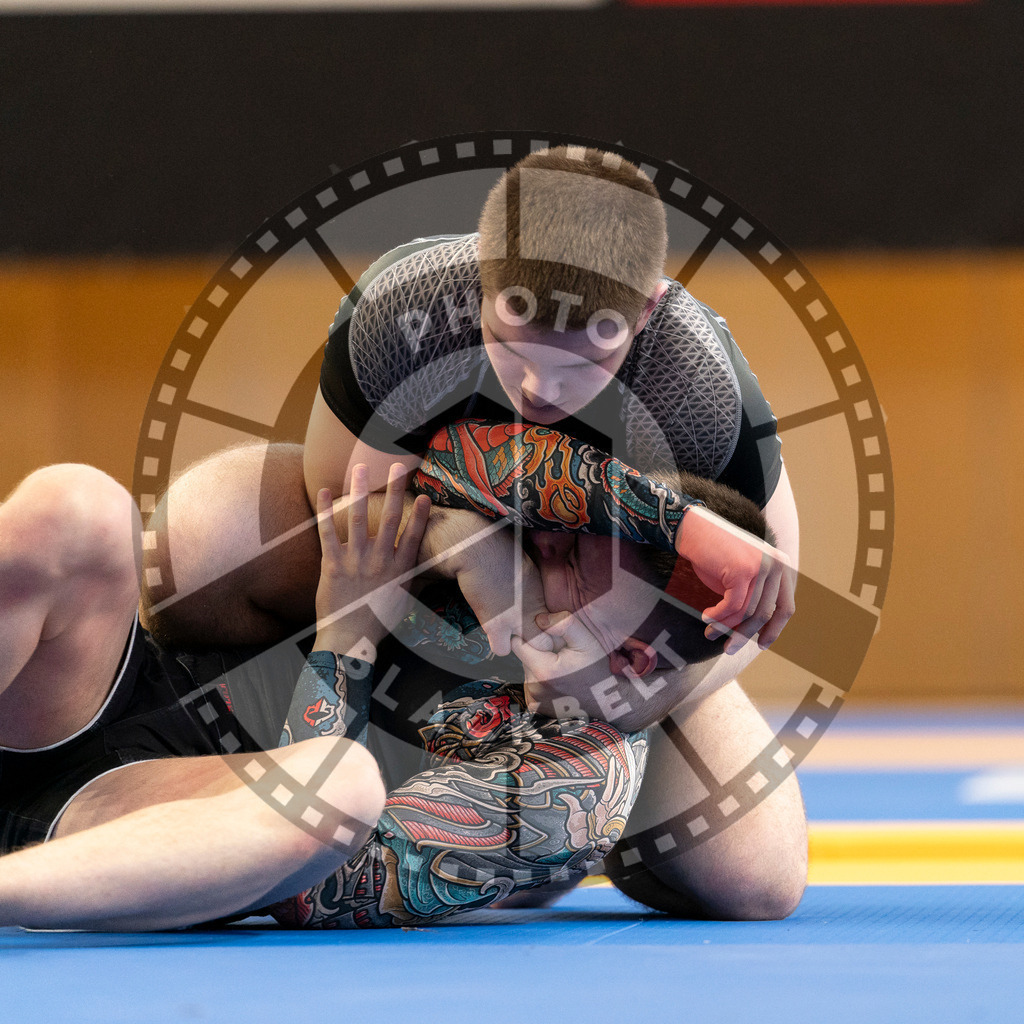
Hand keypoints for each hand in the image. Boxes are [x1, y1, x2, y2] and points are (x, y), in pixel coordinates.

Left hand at [313, 463, 429, 654]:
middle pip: (390, 519)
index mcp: (400, 570)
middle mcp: (381, 562)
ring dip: (360, 490)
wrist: (350, 640)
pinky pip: (328, 533)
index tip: (426, 495)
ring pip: (359, 518)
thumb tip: (426, 569)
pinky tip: (323, 492)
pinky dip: (324, 512)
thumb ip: (412, 580)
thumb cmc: (378, 623)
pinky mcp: (333, 565)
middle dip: (395, 490)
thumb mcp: (404, 602)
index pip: (414, 536)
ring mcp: (356, 562)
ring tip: (360, 468)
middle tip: (399, 466)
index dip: (420, 514)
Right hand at [418, 507, 549, 656]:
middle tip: (528, 636)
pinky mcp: (495, 625)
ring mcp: (516, 619)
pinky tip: (494, 633)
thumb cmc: (499, 549)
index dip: (549, 628)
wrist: (478, 550)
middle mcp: (533, 609)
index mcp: (542, 594)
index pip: (559, 624)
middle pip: (549, 641)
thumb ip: (533, 584)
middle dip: (540, 642)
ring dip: (519, 644)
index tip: (540, 626)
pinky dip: (497, 644)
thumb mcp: (526, 565)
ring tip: (511, 634)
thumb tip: (532, 587)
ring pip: (528, 650)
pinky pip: (502, 650)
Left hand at [512, 610, 610, 716]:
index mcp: (544, 671)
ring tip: (561, 668)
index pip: (518, 644)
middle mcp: (535, 689)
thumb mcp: (588, 642)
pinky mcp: (535, 708)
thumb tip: (539, 619)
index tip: (548, 639)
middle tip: (560, 654)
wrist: (608, 704)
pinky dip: (541, 681)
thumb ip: (564, 624)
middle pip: (522, 657)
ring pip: (526, 670)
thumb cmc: (599, 672)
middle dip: (537, 652)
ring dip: (539, 666)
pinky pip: (530, 685)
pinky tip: (558, 681)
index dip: (531, 637)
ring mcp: (534, 701)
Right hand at [675, 505, 794, 654]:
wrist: (693, 527)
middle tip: (729, 649)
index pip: (785, 607)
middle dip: (746, 635)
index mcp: (783, 565)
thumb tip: (755, 631)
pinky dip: (717, 616)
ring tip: (710, 633)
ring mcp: (762, 566)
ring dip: (726, 627)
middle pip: (767, 613)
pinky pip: (731, 606)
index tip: (760, 645)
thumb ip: (754, 596)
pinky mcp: (743, 571)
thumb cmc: (714, 553)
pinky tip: (705, 617)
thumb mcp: (742, 576)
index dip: (774, 630)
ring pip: (747, 612)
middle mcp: (778, 564)